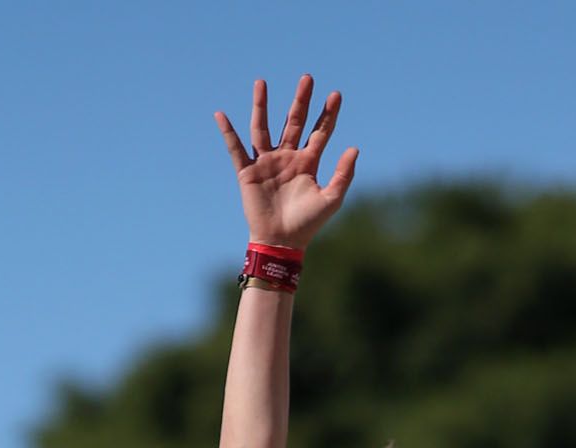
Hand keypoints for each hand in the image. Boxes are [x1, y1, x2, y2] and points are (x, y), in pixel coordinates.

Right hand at [214, 75, 357, 251]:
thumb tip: (355, 148)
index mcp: (307, 163)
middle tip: (307, 78)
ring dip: (261, 105)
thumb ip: (343, 174)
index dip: (327, 114)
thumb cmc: (307, 224)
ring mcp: (267, 163)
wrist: (281, 243)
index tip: (336, 94)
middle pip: (294, 122)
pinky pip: (236, 149)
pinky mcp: (248, 172)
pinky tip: (220, 116)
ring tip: (261, 82)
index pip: (319, 132)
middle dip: (300, 101)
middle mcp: (287, 158)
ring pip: (263, 128)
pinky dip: (228, 133)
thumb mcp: (331, 200)